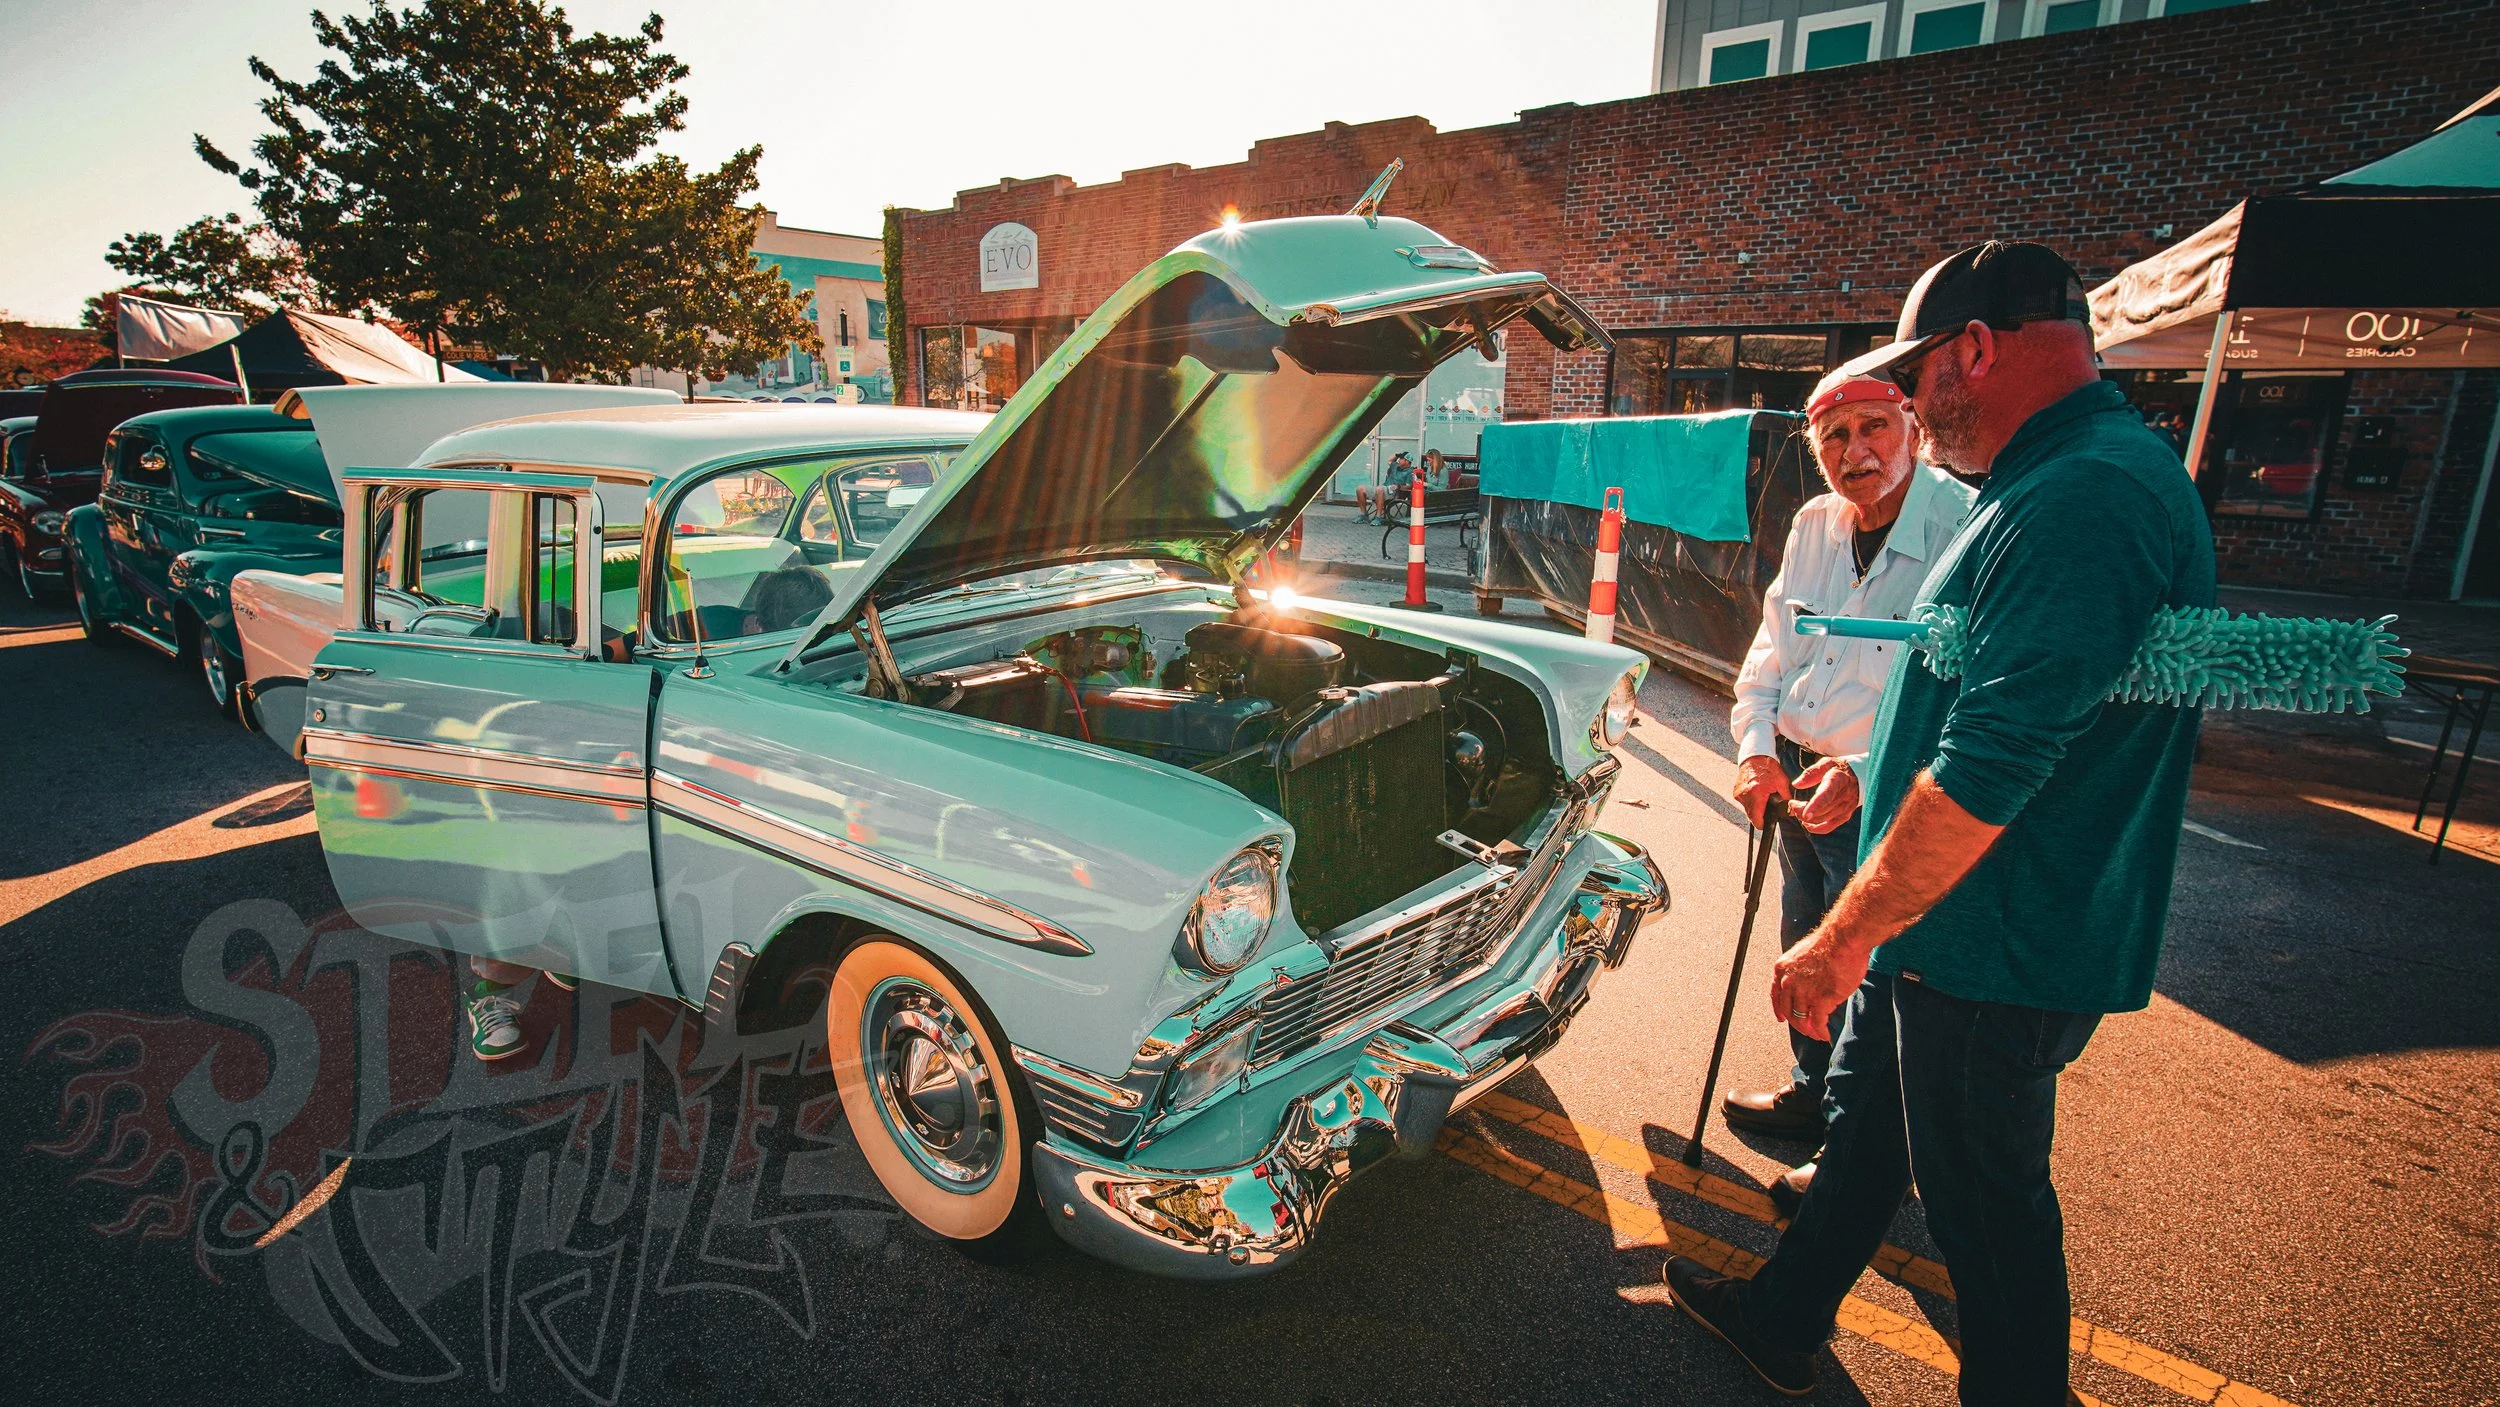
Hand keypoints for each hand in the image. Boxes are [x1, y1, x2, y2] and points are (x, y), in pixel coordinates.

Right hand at [1732, 755, 1791, 828]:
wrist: (1755, 757)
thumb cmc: (1768, 768)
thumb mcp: (1782, 783)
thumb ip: (1786, 799)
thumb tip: (1790, 811)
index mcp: (1756, 794)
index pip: (1756, 820)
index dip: (1764, 824)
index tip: (1768, 823)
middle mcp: (1745, 795)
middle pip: (1751, 816)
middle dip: (1760, 814)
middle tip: (1767, 806)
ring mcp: (1738, 794)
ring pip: (1747, 810)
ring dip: (1755, 808)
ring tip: (1762, 797)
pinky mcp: (1736, 792)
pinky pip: (1744, 803)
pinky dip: (1751, 801)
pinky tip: (1756, 793)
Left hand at [1769, 925, 1870, 1041]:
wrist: (1843, 940)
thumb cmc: (1830, 943)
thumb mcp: (1804, 954)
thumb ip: (1801, 971)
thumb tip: (1808, 985)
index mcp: (1782, 968)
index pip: (1776, 994)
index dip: (1778, 1009)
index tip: (1781, 1019)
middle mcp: (1789, 982)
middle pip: (1789, 1010)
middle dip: (1797, 1023)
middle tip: (1806, 1030)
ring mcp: (1804, 992)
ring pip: (1801, 1019)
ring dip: (1809, 1030)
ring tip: (1817, 1034)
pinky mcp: (1820, 1001)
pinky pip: (1817, 1023)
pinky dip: (1820, 1032)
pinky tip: (1825, 1035)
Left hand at [1791, 757, 1860, 834]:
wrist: (1860, 776)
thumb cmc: (1840, 769)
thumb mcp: (1827, 763)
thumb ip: (1811, 773)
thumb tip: (1796, 784)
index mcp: (1837, 781)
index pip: (1827, 795)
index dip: (1815, 806)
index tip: (1805, 813)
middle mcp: (1843, 797)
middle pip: (1821, 810)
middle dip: (1802, 810)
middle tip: (1792, 804)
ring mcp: (1845, 808)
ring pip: (1822, 819)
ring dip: (1806, 818)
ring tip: (1797, 810)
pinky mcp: (1845, 816)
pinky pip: (1828, 827)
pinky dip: (1815, 828)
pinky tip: (1806, 823)